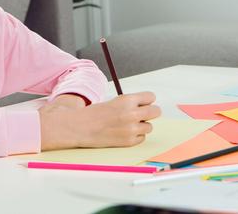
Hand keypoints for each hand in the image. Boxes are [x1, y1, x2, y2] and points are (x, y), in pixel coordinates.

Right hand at [38, 91, 160, 150]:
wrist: (81, 127)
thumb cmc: (95, 114)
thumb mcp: (114, 101)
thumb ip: (130, 103)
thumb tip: (146, 106)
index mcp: (128, 100)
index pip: (151, 97)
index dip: (147, 100)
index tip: (143, 103)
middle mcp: (132, 114)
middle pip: (156, 111)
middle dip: (150, 112)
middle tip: (141, 114)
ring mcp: (131, 129)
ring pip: (149, 126)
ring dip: (141, 126)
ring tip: (128, 125)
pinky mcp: (129, 141)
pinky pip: (142, 138)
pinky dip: (136, 136)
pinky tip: (124, 133)